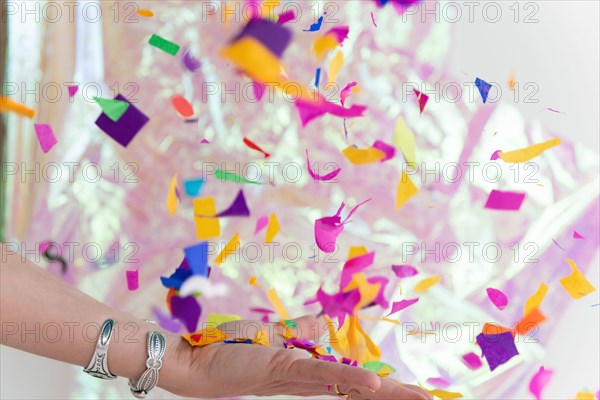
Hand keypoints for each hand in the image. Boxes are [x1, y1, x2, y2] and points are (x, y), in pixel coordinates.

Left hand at [159, 315, 432, 398]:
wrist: (196, 363)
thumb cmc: (234, 349)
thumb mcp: (274, 334)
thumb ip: (303, 330)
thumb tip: (326, 324)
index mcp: (313, 372)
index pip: (358, 383)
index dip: (388, 389)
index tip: (419, 395)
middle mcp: (311, 379)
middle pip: (363, 390)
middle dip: (399, 396)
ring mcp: (300, 374)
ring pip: (350, 386)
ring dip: (386, 393)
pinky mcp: (283, 366)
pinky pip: (320, 372)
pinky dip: (347, 377)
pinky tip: (373, 383)